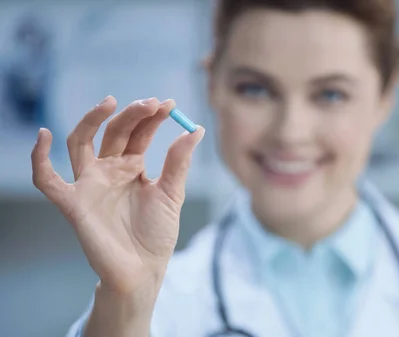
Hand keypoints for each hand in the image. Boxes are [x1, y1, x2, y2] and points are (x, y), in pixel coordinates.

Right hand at [31, 96, 204, 294]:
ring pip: (81, 142)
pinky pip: (48, 179)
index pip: (138, 133)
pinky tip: (44, 135)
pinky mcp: (73, 203)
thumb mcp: (171, 194)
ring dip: (91, 120)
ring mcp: (89, 184)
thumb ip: (179, 162)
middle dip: (132, 115)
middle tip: (151, 103)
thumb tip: (196, 130)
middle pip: (113, 132)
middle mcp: (109, 170)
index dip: (152, 117)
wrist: (143, 269)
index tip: (170, 104)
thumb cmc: (156, 233)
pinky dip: (39, 158)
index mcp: (132, 166)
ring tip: (110, 102)